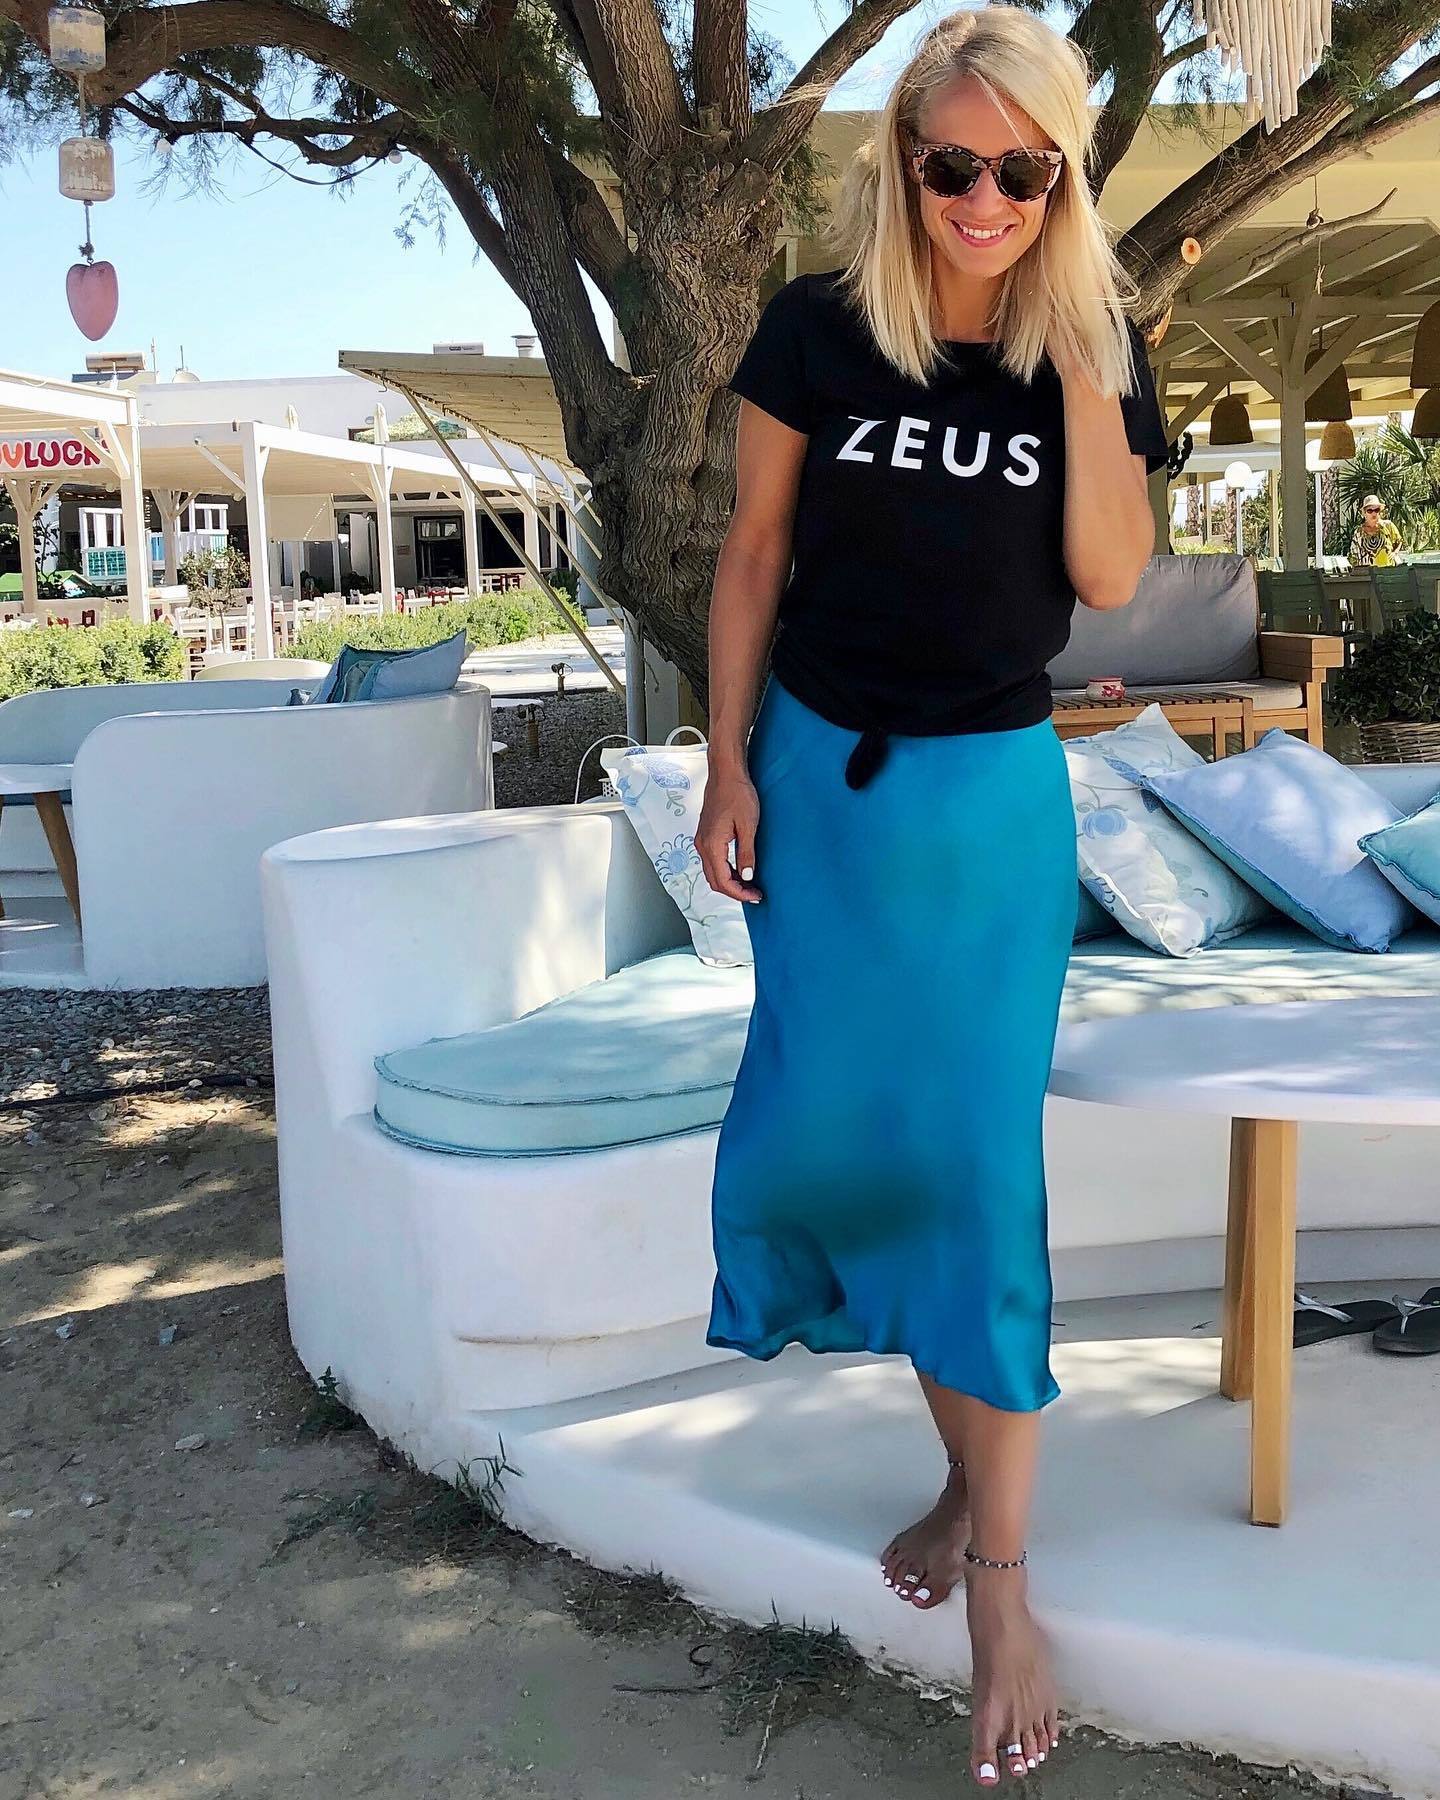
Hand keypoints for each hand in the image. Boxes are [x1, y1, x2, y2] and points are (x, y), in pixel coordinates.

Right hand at [697, 764, 762, 903]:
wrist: (726, 773)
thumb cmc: (737, 793)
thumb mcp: (748, 826)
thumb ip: (746, 854)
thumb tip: (747, 877)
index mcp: (712, 845)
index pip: (723, 881)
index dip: (740, 893)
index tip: (755, 896)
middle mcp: (702, 845)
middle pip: (715, 881)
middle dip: (734, 891)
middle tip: (754, 894)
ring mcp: (702, 840)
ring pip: (712, 872)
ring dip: (729, 882)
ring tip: (749, 884)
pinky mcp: (706, 835)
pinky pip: (712, 861)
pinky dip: (725, 870)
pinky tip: (739, 869)